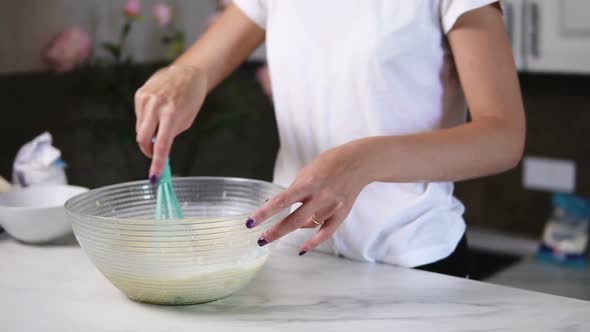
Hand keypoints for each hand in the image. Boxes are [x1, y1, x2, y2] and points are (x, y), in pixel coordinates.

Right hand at [134, 64, 207, 179]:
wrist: (187, 73)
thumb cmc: (191, 98)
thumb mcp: (186, 120)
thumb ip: (170, 134)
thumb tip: (157, 148)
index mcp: (171, 114)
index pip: (161, 145)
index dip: (157, 163)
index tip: (154, 176)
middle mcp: (155, 105)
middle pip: (142, 139)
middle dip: (147, 150)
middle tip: (155, 154)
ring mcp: (145, 98)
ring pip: (139, 128)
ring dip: (148, 134)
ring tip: (161, 125)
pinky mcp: (139, 94)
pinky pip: (139, 116)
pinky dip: (146, 121)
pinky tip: (156, 113)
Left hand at [247, 141, 371, 254]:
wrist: (359, 162)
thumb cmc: (329, 164)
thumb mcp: (307, 172)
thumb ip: (293, 190)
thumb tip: (272, 205)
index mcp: (308, 183)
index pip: (280, 201)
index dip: (264, 213)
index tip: (250, 222)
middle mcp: (320, 196)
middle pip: (294, 220)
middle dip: (275, 232)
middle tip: (260, 239)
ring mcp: (332, 206)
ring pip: (307, 225)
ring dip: (291, 229)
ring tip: (279, 229)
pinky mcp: (341, 214)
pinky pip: (325, 233)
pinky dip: (313, 242)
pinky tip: (301, 249)